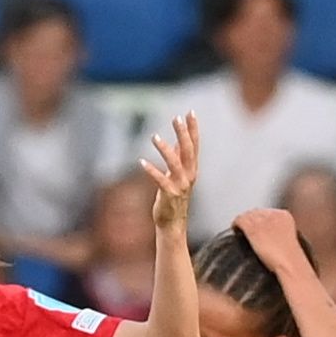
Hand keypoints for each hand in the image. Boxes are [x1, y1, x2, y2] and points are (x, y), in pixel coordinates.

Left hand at [138, 114, 200, 231]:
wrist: (172, 223)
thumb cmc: (173, 198)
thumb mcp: (178, 175)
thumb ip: (179, 158)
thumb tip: (178, 142)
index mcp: (192, 169)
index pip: (194, 145)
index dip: (193, 129)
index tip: (190, 113)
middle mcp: (189, 175)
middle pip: (187, 151)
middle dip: (183, 133)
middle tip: (176, 118)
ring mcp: (180, 185)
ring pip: (174, 163)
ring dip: (165, 149)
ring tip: (154, 136)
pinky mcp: (169, 194)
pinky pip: (160, 180)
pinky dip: (151, 170)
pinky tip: (141, 162)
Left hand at [233, 203, 302, 266]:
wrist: (289, 264)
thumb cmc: (289, 258)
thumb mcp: (287, 239)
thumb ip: (278, 232)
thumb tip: (266, 233)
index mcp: (284, 216)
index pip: (266, 212)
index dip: (258, 218)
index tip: (256, 226)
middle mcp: (273, 215)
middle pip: (255, 212)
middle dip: (250, 220)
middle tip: (245, 230)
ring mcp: (262, 221)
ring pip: (246, 215)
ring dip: (242, 222)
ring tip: (239, 230)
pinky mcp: (253, 229)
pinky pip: (239, 220)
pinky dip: (236, 224)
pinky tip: (235, 231)